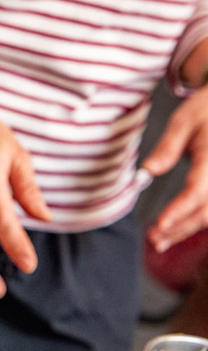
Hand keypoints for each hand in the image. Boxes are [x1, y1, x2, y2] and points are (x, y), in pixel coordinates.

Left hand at [145, 84, 207, 253]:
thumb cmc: (207, 110)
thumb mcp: (183, 121)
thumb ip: (167, 148)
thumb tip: (147, 172)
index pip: (197, 191)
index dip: (179, 211)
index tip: (159, 224)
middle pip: (206, 211)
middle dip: (180, 228)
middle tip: (154, 239)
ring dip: (188, 229)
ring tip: (161, 240)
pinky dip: (196, 220)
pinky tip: (178, 228)